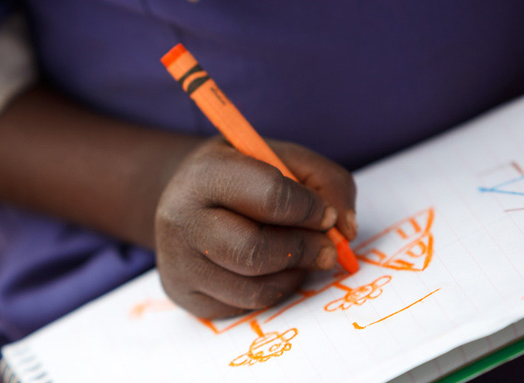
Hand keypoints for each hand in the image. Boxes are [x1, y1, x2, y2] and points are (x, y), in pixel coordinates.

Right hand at [154, 138, 356, 318]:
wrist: (182, 198)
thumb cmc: (240, 176)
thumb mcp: (279, 157)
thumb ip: (325, 181)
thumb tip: (345, 230)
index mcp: (205, 174)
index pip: (270, 196)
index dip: (310, 209)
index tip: (327, 215)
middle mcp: (181, 219)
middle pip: (255, 250)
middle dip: (303, 250)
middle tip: (326, 249)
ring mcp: (178, 262)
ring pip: (253, 288)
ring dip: (292, 275)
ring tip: (299, 256)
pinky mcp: (184, 295)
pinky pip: (243, 306)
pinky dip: (272, 291)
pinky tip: (271, 270)